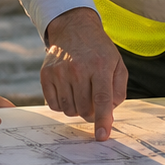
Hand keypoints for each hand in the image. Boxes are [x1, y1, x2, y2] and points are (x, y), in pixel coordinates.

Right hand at [41, 7, 127, 140]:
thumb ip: (119, 89)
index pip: (102, 100)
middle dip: (91, 112)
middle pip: (84, 109)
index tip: (102, 136)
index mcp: (100, 66)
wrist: (74, 28)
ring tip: (81, 92)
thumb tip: (110, 111)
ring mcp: (60, 72)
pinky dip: (63, 104)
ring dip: (77, 108)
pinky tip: (68, 90)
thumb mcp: (117, 64)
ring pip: (69, 110)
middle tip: (93, 100)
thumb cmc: (98, 50)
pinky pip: (54, 105)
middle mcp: (78, 69)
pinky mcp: (46, 75)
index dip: (102, 120)